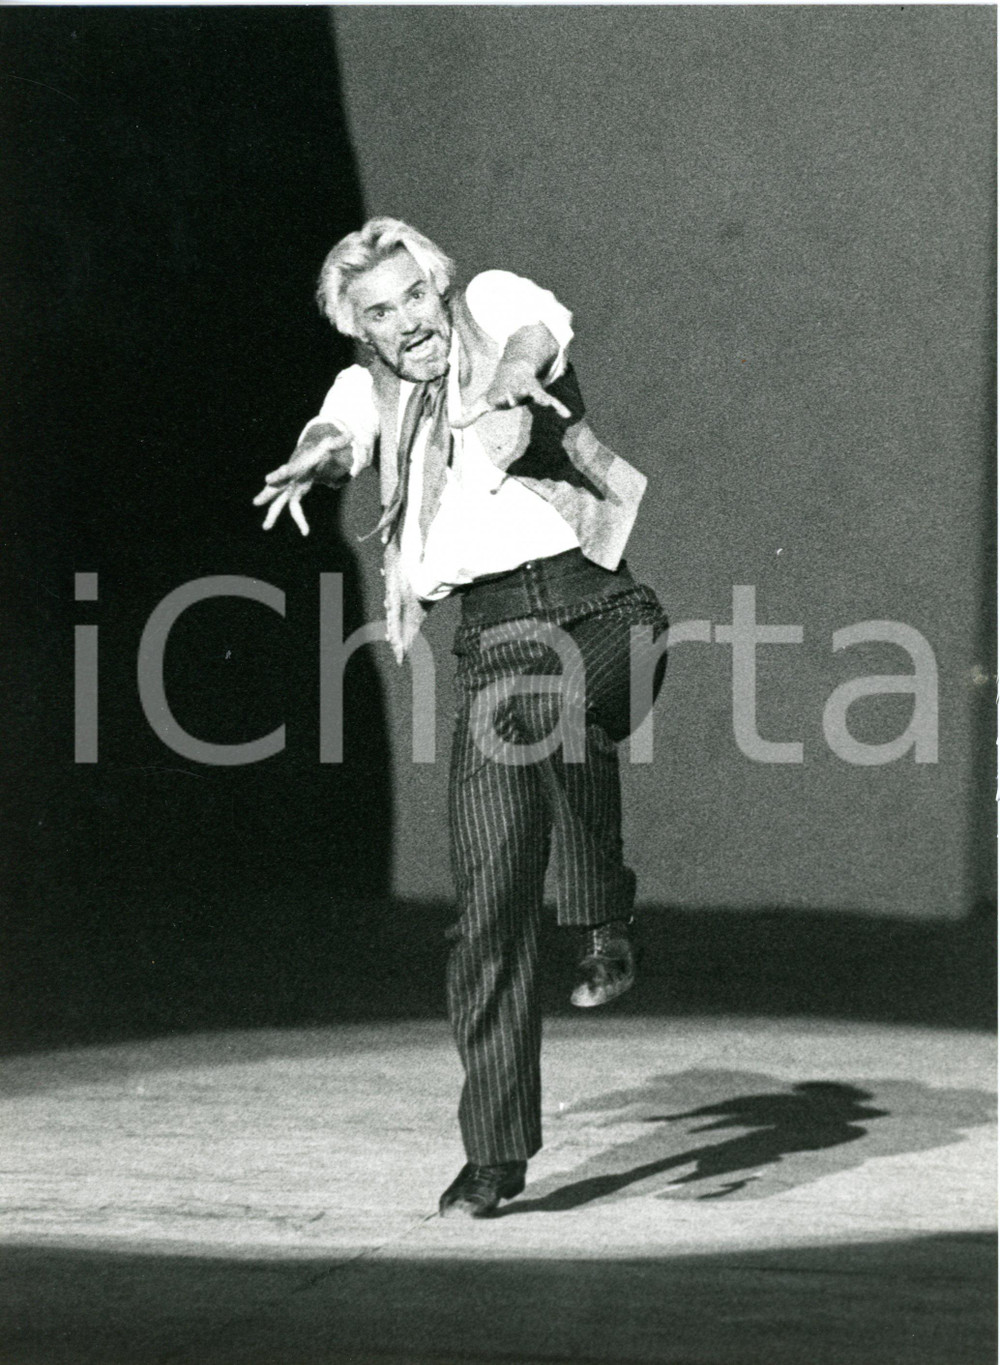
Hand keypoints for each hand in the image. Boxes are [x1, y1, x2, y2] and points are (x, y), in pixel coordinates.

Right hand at [253, 424, 352, 535]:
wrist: (309, 455)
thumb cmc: (317, 450)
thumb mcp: (328, 445)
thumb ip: (338, 441)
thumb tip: (350, 434)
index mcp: (296, 465)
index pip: (286, 470)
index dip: (278, 475)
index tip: (267, 479)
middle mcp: (289, 478)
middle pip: (275, 487)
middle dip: (266, 494)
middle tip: (256, 502)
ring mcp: (290, 487)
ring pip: (279, 502)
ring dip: (272, 514)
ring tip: (265, 527)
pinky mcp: (295, 494)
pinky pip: (294, 509)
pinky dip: (300, 520)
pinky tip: (306, 532)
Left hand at [451, 362, 571, 429]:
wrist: (515, 370)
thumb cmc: (497, 390)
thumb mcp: (483, 403)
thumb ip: (470, 415)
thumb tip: (452, 425)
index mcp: (501, 394)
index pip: (500, 397)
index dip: (500, 398)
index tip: (497, 401)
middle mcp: (515, 390)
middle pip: (516, 394)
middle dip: (515, 396)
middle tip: (514, 399)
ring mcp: (528, 390)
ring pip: (535, 393)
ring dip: (540, 399)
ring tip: (547, 404)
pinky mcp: (538, 393)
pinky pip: (550, 399)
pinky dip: (559, 406)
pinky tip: (567, 414)